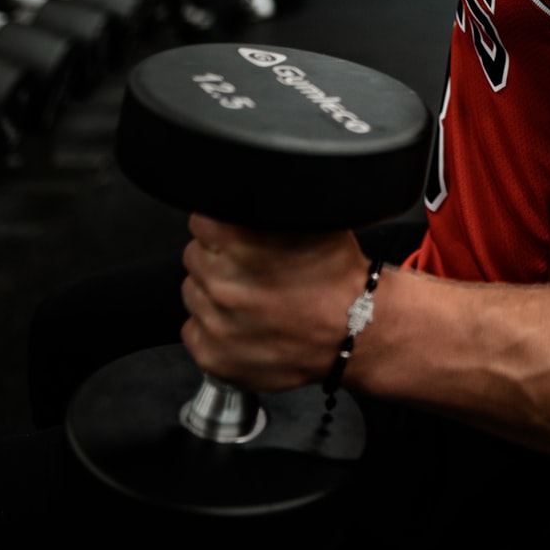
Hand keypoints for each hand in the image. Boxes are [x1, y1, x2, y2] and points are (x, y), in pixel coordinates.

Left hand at [180, 213, 369, 391]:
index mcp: (242, 245)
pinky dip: (213, 327)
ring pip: (192, 292)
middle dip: (218, 258)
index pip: (202, 222)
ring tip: (250, 296)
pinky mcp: (214, 356)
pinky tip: (243, 323)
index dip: (222, 226)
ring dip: (214, 292)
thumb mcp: (310, 221)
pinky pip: (193, 330)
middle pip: (195, 256)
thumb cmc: (337, 278)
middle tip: (249, 268)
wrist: (356, 331)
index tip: (235, 235)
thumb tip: (242, 193)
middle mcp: (224, 285)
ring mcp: (217, 324)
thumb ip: (269, 207)